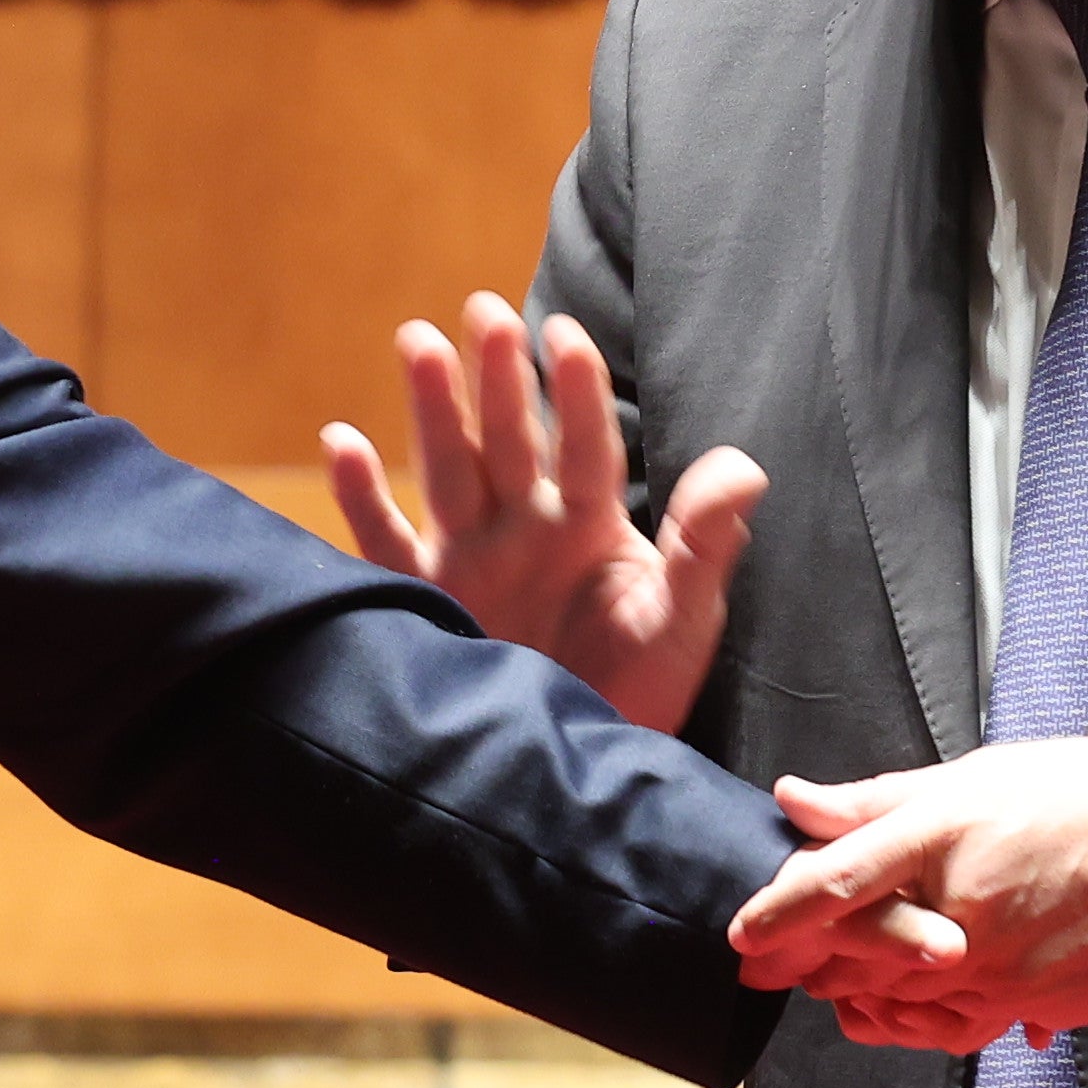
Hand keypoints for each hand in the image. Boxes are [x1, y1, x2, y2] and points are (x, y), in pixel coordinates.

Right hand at [319, 293, 764, 733]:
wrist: (572, 778)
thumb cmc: (638, 695)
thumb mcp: (683, 623)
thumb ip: (705, 546)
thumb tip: (745, 468)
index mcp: (592, 526)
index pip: (586, 447)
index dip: (577, 393)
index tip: (565, 337)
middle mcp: (526, 530)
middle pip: (510, 442)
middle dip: (497, 378)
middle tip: (483, 309)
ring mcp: (472, 562)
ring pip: (450, 471)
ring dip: (435, 410)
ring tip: (419, 341)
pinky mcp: (428, 603)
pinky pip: (387, 545)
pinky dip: (362, 498)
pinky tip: (342, 442)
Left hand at [730, 740, 1087, 1053]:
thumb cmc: (1073, 797)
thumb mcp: (970, 778)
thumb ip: (874, 800)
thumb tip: (793, 798)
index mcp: (940, 834)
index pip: (834, 881)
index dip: (777, 913)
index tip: (740, 936)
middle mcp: (962, 905)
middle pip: (854, 953)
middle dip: (803, 964)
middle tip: (769, 965)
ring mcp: (997, 963)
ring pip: (897, 999)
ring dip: (854, 996)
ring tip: (830, 986)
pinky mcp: (1031, 1001)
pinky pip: (953, 1028)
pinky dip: (914, 1023)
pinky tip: (897, 1010)